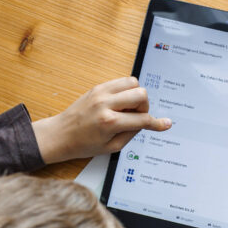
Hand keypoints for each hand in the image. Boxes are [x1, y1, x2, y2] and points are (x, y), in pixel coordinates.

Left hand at [33, 77, 171, 163]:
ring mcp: (101, 92)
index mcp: (109, 123)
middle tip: (137, 116)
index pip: (142, 119)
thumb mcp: (112, 147)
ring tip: (128, 108)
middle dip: (145, 106)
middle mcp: (105, 104)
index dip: (157, 123)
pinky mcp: (97, 87)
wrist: (60, 134)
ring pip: (133, 82)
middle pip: (141, 94)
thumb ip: (131, 133)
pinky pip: (121, 81)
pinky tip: (120, 102)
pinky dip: (126, 90)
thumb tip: (146, 122)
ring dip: (136, 95)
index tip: (166, 124)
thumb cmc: (84, 144)